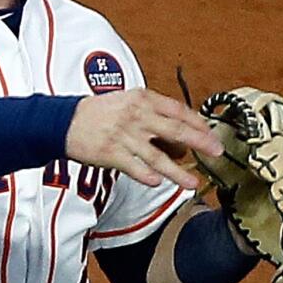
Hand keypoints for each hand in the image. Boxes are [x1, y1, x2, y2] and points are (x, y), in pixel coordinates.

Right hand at [65, 89, 223, 188]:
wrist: (65, 121)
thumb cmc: (100, 112)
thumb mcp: (128, 101)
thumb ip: (153, 113)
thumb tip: (179, 134)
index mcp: (142, 99)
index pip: (178, 110)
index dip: (198, 123)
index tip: (212, 134)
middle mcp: (136, 116)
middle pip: (175, 131)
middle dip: (200, 143)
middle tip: (216, 152)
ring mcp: (124, 136)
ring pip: (158, 157)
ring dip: (178, 171)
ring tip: (193, 182)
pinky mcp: (112, 154)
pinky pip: (135, 168)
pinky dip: (148, 176)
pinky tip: (158, 183)